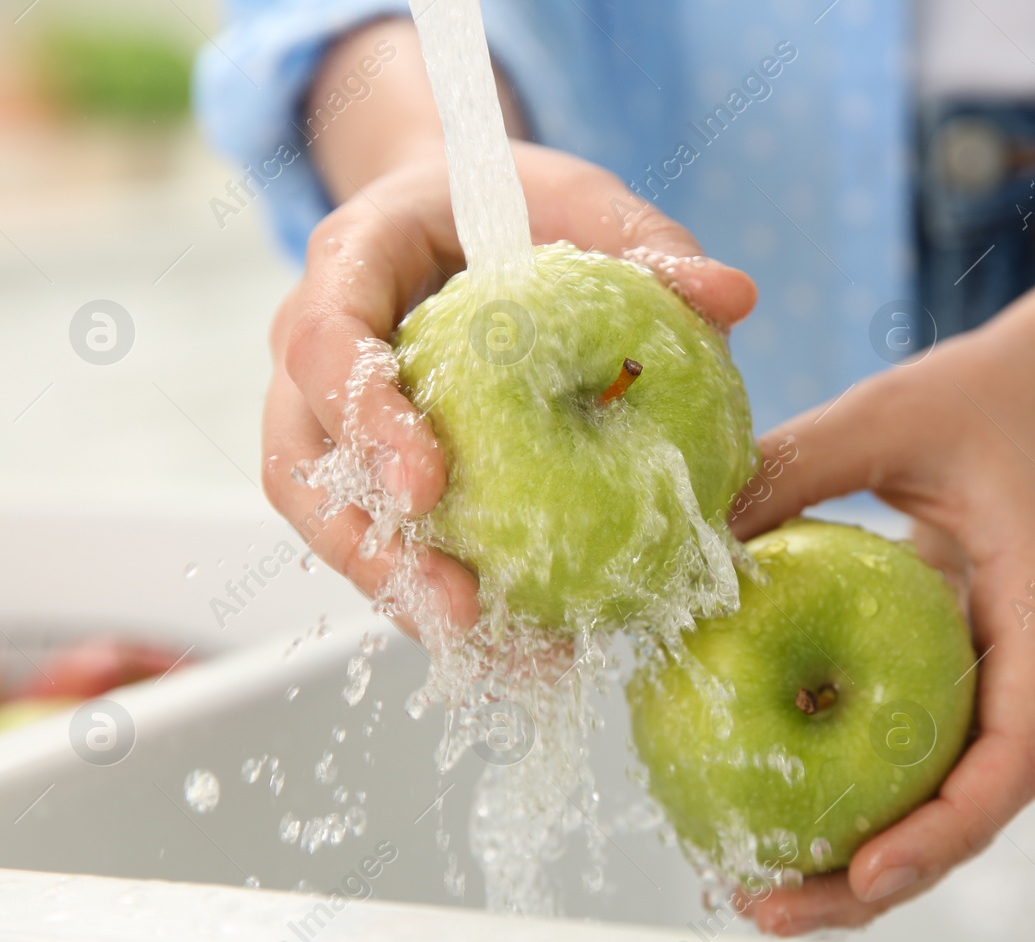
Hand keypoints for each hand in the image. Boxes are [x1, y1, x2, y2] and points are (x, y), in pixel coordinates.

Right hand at [261, 142, 757, 628]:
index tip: (428, 484)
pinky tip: (515, 640)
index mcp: (351, 261)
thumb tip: (733, 296)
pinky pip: (380, 540)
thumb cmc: (511, 202)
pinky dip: (436, 593)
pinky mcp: (365, 470)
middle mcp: (314, 349)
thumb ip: (644, 243)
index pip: (323, 341)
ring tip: (496, 650)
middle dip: (369, 546)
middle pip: (301, 462)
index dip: (364, 417)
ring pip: (328, 521)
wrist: (456, 216)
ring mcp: (329, 418)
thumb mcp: (578, 199)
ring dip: (401, 594)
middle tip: (457, 607)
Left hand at [728, 326, 1034, 934]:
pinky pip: (909, 757)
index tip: (866, 873)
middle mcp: (1031, 678)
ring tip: (753, 897)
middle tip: (768, 913)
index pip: (1013, 760)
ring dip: (853, 863)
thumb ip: (796, 463)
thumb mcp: (889, 416)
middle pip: (966, 816)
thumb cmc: (983, 399)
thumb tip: (686, 533)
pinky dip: (849, 799)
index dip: (943, 831)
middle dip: (875, 883)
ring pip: (936, 803)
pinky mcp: (961, 680)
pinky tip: (767, 814)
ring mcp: (1001, 686)